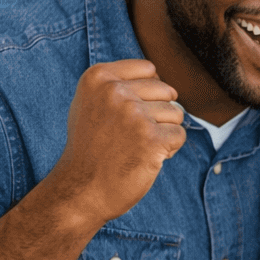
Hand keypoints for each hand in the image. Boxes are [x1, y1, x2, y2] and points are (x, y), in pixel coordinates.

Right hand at [45, 59, 186, 225]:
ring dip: (162, 133)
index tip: (123, 114)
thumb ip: (119, 83)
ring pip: (176, 113)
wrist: (80, 190)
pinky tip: (143, 158)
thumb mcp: (92, 103)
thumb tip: (158, 75)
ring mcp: (133, 115)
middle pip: (166, 91)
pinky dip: (168, 149)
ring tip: (134, 147)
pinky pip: (179, 135)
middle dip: (157, 115)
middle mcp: (114, 91)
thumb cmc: (91, 147)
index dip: (146, 94)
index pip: (149, 70)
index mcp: (98, 77)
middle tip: (128, 136)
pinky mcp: (151, 138)